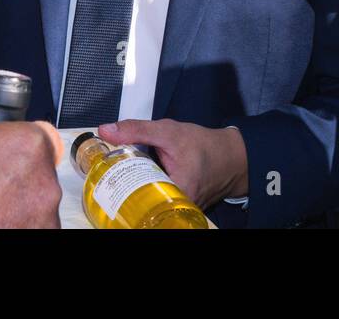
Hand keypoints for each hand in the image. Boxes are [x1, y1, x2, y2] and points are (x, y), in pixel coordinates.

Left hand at [98, 119, 247, 208]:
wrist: (231, 155)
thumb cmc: (205, 145)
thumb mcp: (168, 132)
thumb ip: (136, 130)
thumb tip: (106, 131)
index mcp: (175, 194)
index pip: (137, 197)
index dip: (119, 186)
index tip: (109, 176)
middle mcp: (177, 207)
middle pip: (141, 200)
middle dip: (127, 186)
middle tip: (115, 173)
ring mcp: (179, 208)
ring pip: (149, 200)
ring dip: (138, 187)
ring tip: (126, 175)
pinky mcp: (179, 204)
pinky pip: (158, 198)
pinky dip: (149, 187)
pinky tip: (143, 177)